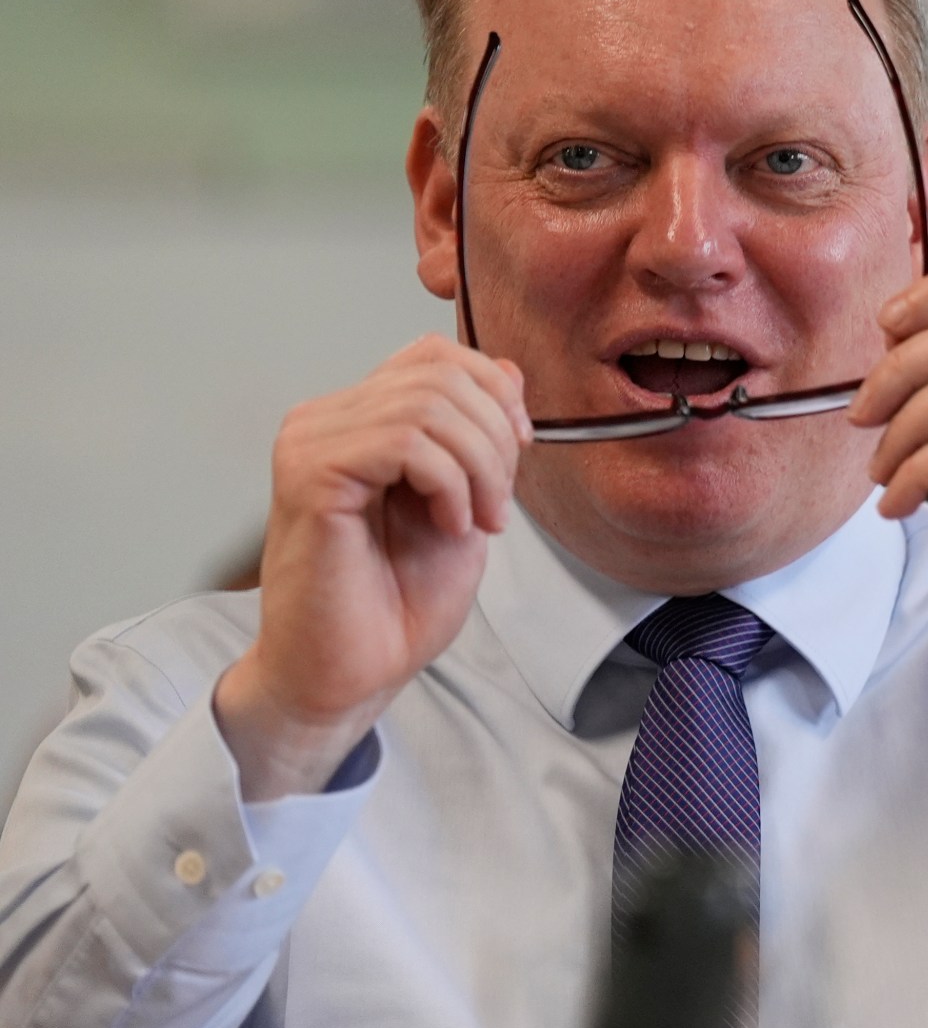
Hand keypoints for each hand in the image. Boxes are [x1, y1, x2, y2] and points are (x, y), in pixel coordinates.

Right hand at [214, 336, 531, 799]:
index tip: (518, 449)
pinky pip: (404, 442)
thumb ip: (480, 436)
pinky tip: (448, 526)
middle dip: (494, 436)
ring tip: (476, 520)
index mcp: (359, 419)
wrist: (351, 672)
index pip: (434, 355)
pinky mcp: (310, 474)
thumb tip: (508, 370)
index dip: (494, 391)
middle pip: (440, 372)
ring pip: (429, 403)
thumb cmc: (395, 601)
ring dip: (479, 466)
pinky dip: (449, 484)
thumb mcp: (466, 499)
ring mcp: (311, 443)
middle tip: (498, 505)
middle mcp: (326, 420)